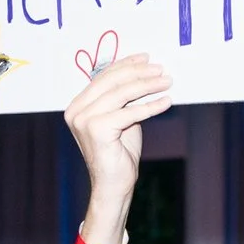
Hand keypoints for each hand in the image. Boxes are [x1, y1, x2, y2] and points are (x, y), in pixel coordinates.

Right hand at [64, 54, 172, 220]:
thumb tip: (143, 72)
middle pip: (112, 81)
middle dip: (140, 72)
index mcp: (77, 105)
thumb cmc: (118, 153)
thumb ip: (123, 98)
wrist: (113, 185)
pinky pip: (130, 112)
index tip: (146, 58)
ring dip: (148, 86)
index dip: (126, 64)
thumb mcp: (121, 118)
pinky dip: (151, 106)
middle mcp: (76, 111)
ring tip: (167, 82)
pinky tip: (166, 102)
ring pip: (122, 94)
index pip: (103, 76)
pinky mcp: (97, 130)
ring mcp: (84, 120)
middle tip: (161, 70)